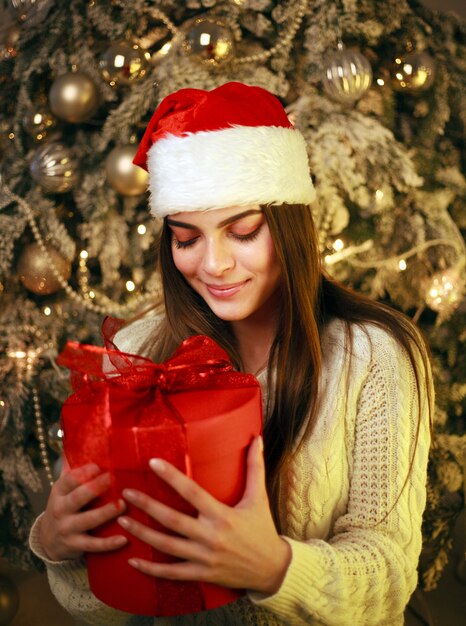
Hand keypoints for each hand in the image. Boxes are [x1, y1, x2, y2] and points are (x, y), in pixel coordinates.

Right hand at [39, 462, 126, 561]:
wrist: (48, 540)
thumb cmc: (64, 506)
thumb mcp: (63, 488)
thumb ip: (72, 468)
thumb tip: (77, 438)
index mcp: (59, 492)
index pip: (69, 480)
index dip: (83, 472)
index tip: (99, 466)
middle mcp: (61, 509)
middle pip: (78, 498)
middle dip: (95, 489)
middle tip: (113, 479)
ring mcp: (68, 529)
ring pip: (88, 521)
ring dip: (106, 513)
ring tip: (123, 505)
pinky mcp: (76, 545)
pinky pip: (93, 545)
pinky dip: (108, 543)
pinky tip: (124, 539)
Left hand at [118, 437, 290, 594]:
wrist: (272, 569)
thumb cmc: (263, 529)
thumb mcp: (259, 497)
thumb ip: (255, 467)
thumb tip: (257, 438)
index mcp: (222, 515)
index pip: (192, 492)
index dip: (171, 477)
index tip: (152, 463)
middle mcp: (210, 537)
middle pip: (172, 520)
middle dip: (146, 506)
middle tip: (126, 493)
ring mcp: (204, 558)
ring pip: (166, 546)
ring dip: (142, 533)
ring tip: (122, 521)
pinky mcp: (201, 575)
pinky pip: (171, 573)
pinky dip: (151, 569)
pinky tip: (133, 559)